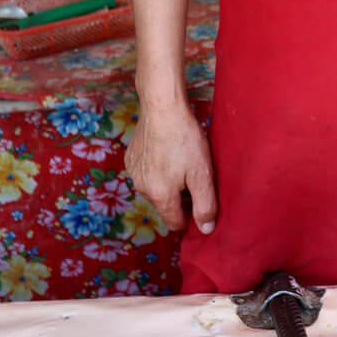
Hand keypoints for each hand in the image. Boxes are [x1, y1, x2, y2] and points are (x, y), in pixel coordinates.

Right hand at [125, 101, 216, 231]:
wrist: (162, 107)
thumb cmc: (184, 138)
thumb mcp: (202, 173)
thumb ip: (205, 205)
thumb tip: (206, 230)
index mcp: (160, 196)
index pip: (175, 223)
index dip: (191, 217)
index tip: (201, 201)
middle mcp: (142, 189)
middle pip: (165, 206)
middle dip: (180, 198)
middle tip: (195, 175)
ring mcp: (133, 173)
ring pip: (156, 189)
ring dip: (168, 182)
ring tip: (182, 161)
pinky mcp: (130, 159)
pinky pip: (146, 173)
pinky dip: (157, 168)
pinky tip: (168, 152)